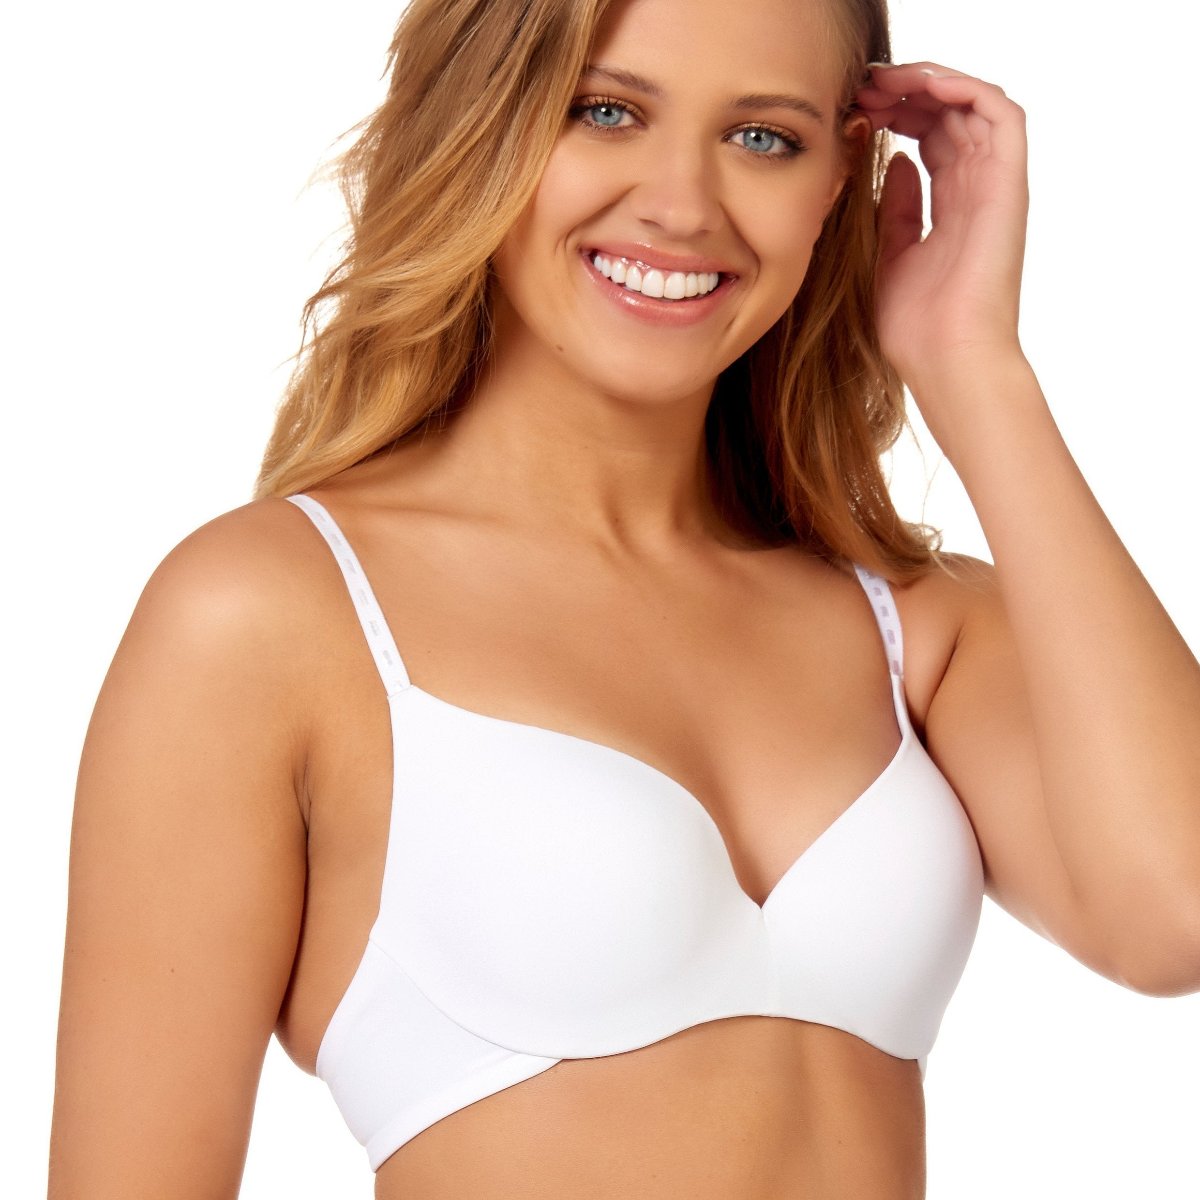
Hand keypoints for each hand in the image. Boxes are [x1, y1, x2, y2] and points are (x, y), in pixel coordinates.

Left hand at [855, 63, 1030, 393]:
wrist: (945, 358)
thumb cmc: (916, 327)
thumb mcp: (891, 257)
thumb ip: (895, 210)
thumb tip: (895, 163)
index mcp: (953, 208)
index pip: (934, 139)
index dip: (899, 114)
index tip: (858, 109)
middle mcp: (979, 191)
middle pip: (953, 116)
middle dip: (908, 92)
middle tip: (865, 87)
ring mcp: (995, 186)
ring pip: (975, 105)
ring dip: (930, 83)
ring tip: (884, 82)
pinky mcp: (1007, 185)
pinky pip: (1000, 114)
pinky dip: (964, 89)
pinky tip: (921, 87)